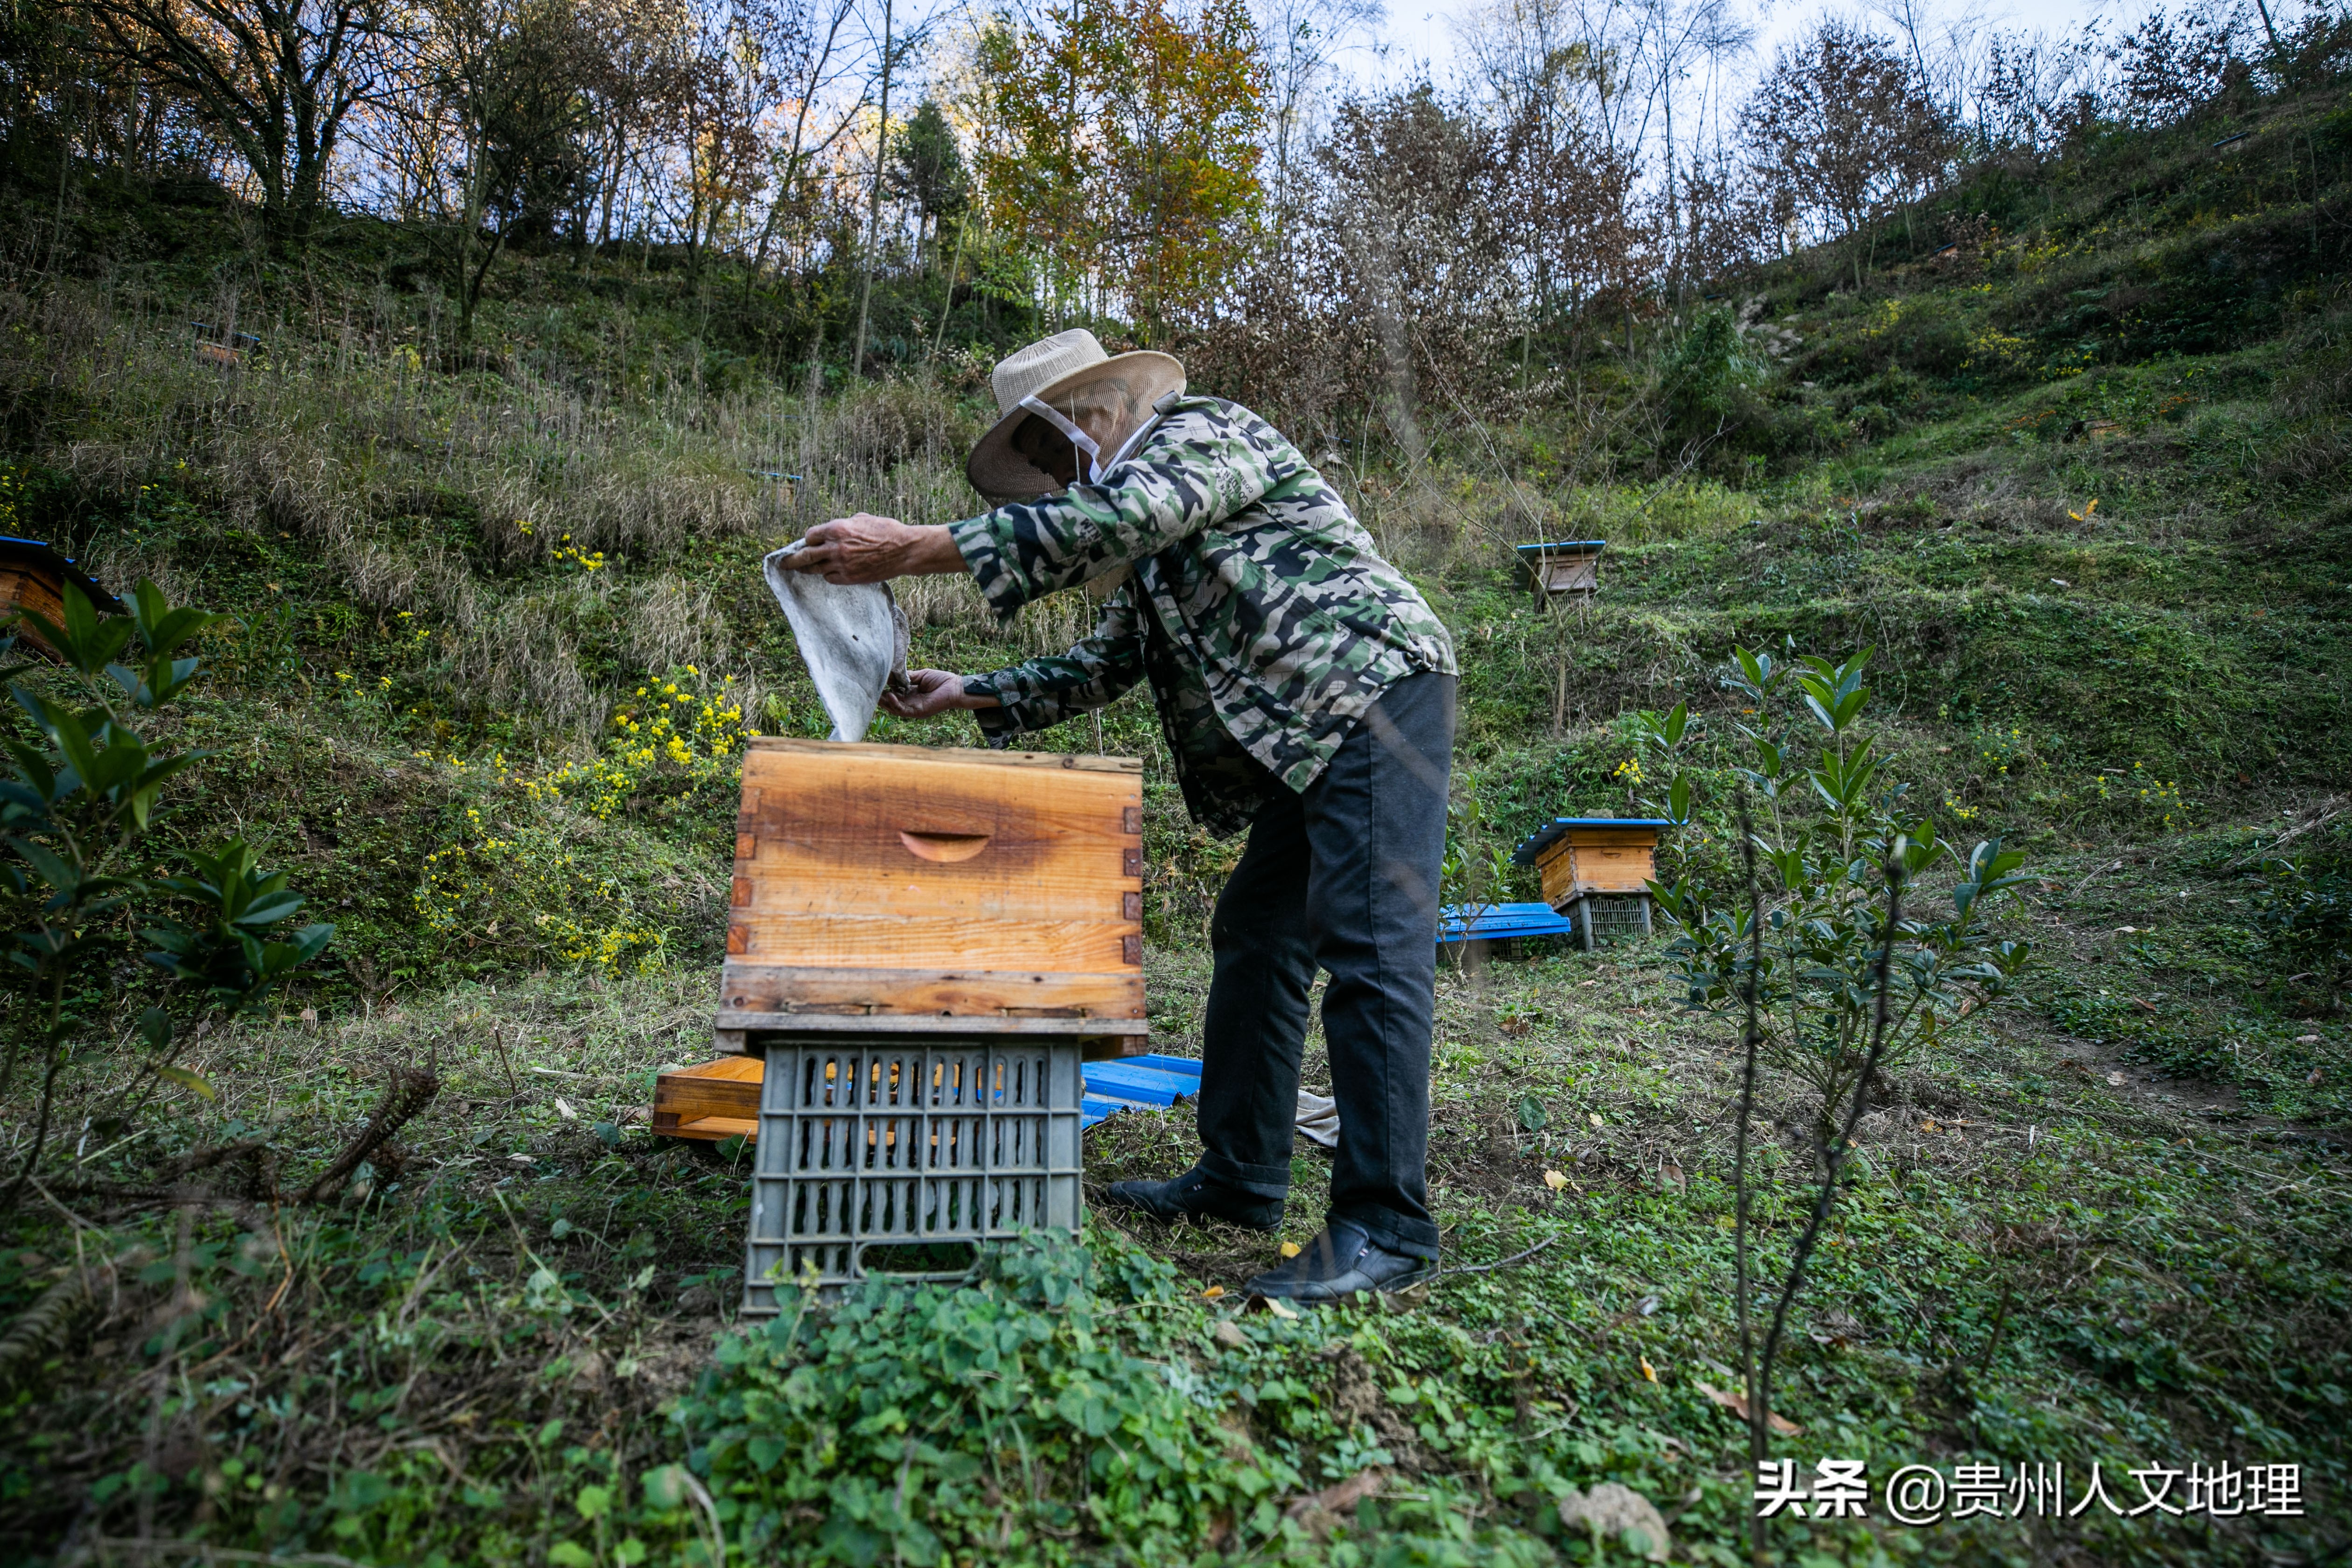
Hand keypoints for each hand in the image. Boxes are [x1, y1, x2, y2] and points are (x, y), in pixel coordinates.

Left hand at [781, 514, 964, 582]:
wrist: (904, 550)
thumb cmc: (886, 530)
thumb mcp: (862, 518)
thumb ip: (844, 524)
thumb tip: (834, 530)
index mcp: (837, 528)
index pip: (810, 536)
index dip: (809, 539)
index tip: (809, 542)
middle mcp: (835, 547)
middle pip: (805, 556)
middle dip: (791, 560)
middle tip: (783, 564)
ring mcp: (841, 564)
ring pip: (815, 569)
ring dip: (807, 569)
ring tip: (800, 570)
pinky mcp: (850, 578)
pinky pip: (830, 578)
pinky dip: (828, 575)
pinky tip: (829, 573)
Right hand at [880, 669, 999, 718]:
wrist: (956, 687)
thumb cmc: (942, 680)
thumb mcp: (921, 675)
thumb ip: (907, 676)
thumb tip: (893, 673)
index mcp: (911, 693)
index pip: (894, 691)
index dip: (885, 687)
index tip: (876, 680)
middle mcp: (911, 702)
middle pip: (891, 701)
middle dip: (881, 696)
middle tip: (870, 689)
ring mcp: (914, 708)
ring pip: (894, 708)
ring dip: (885, 701)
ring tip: (877, 693)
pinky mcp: (918, 712)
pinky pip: (903, 710)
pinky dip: (895, 704)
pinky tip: (890, 696)